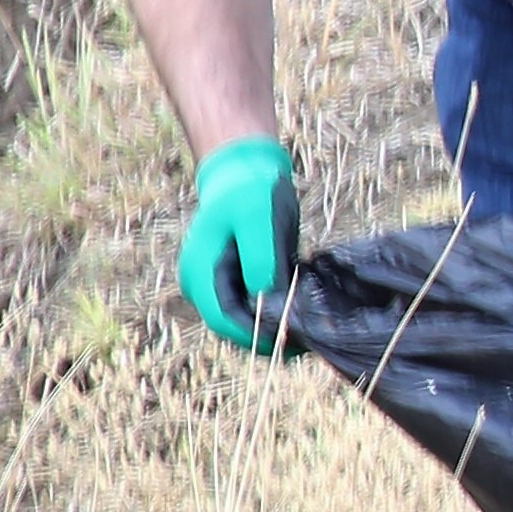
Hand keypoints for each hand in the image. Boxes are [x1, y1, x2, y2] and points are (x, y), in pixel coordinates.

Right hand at [177, 135, 301, 352]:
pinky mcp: (236, 282)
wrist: (245, 171)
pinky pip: (255, 308)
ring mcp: (218, 286)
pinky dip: (277, 313)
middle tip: (311, 338)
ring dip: (276, 328)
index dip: (259, 337)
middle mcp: (203, 286)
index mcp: (201, 274)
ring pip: (247, 322)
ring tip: (312, 328)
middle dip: (271, 337)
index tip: (295, 340)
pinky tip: (304, 311)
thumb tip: (266, 299)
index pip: (225, 322)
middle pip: (236, 329)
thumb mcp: (258, 219)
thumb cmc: (250, 190)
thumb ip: (260, 260)